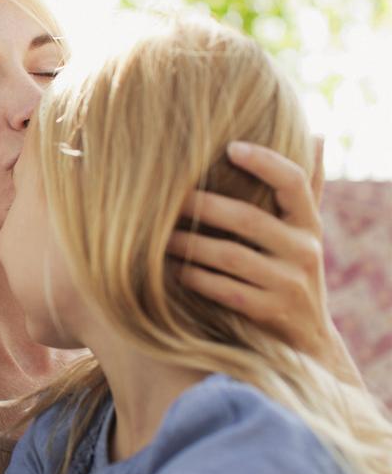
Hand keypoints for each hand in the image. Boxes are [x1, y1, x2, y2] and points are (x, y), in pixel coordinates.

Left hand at [166, 138, 359, 382]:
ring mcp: (290, 285)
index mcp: (308, 223)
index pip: (294, 182)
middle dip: (202, 204)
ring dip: (188, 242)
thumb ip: (303, 187)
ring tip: (156, 231)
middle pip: (247, 219)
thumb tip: (317, 135)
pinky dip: (193, 276)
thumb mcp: (302, 229)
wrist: (307, 338)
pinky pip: (223, 289)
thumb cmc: (289, 265)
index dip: (265, 162)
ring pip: (229, 255)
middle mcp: (305, 251)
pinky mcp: (271, 313)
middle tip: (165, 194)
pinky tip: (170, 267)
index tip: (230, 146)